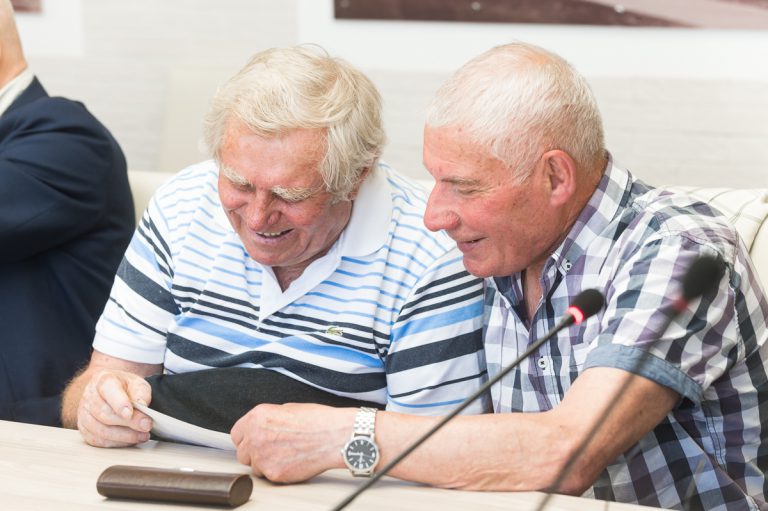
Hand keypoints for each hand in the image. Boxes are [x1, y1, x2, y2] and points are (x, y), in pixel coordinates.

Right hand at [76, 368, 152, 447]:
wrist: (112, 391)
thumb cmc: (125, 388)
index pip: (108, 391)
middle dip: (129, 423)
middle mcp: (90, 397)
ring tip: (143, 435)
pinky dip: (117, 443)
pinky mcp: (85, 430)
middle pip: (106, 414)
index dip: (119, 403)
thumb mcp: (138, 384)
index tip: (130, 413)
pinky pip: (99, 441)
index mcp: (103, 381)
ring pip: (101, 430)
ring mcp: (84, 414)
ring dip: (124, 436)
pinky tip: (130, 440)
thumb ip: (141, 393)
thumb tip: (142, 405)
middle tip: (146, 426)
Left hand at [231, 403, 354, 482]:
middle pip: (242, 453)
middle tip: (273, 449)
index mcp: (258, 417)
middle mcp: (255, 436)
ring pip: (254, 467)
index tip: (254, 440)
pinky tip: (292, 461)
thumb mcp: (287, 408)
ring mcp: (262, 457)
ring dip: (266, 464)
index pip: (236, 434)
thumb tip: (261, 427)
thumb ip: (268, 419)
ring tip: (286, 455)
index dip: (247, 438)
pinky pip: (268, 476)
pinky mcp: (273, 473)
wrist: (333, 437)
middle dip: (255, 452)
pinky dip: (278, 472)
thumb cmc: (317, 421)